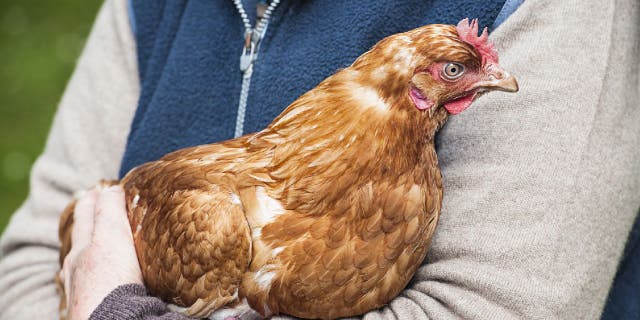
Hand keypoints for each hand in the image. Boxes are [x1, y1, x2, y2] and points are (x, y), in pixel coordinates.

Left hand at [60, 185, 142, 319]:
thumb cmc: (111, 279)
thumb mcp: (112, 236)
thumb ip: (109, 211)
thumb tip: (110, 189)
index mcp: (82, 247)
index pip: (87, 215)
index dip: (94, 200)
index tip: (99, 190)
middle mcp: (76, 267)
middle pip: (79, 240)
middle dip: (85, 224)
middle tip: (92, 210)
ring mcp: (80, 288)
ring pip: (78, 265)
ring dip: (84, 253)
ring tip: (92, 248)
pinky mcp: (90, 307)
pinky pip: (87, 286)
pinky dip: (90, 278)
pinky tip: (95, 283)